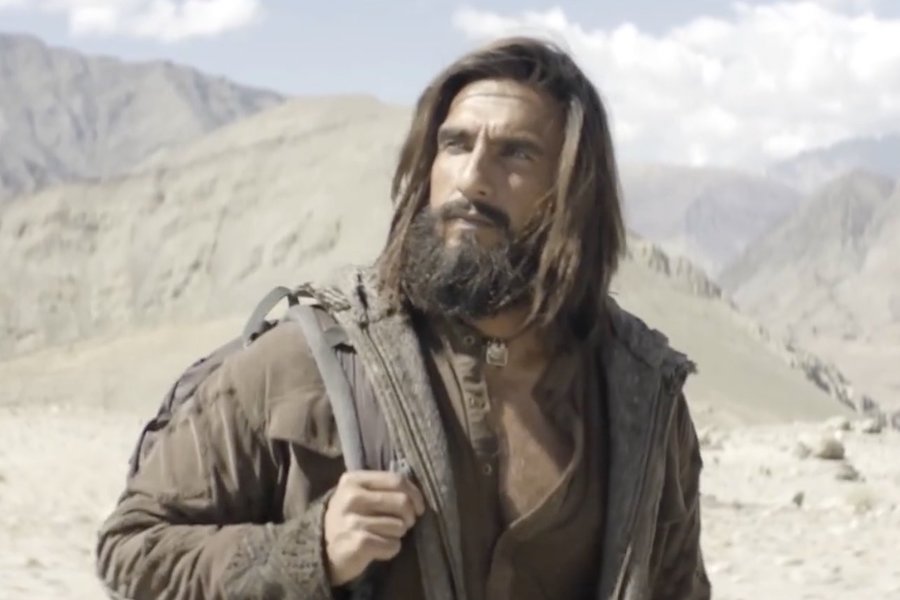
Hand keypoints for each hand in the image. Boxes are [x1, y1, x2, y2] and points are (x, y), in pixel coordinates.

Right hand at [323, 471, 425, 586]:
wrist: (323, 550)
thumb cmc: (349, 518)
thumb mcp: (358, 494)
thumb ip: (383, 488)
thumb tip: (416, 496)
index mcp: (353, 480)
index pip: (396, 480)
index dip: (415, 493)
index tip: (419, 506)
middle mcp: (351, 498)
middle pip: (402, 502)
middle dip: (410, 516)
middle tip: (406, 523)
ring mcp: (353, 521)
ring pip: (399, 526)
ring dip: (398, 534)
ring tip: (385, 535)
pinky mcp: (359, 544)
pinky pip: (393, 545)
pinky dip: (391, 549)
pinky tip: (379, 548)